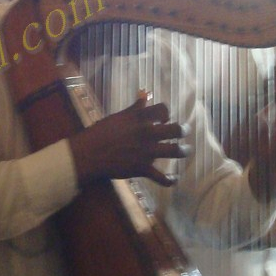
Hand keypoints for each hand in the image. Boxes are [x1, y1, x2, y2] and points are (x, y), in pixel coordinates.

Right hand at [69, 93, 186, 186]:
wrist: (89, 154)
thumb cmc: (101, 132)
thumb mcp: (119, 116)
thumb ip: (135, 107)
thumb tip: (145, 94)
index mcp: (140, 119)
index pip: (163, 109)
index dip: (166, 113)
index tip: (165, 118)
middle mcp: (148, 133)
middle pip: (176, 130)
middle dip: (183, 130)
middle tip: (185, 131)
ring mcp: (147, 152)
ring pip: (175, 151)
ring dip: (184, 151)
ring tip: (186, 150)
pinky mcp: (143, 169)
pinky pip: (161, 177)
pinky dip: (170, 180)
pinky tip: (174, 180)